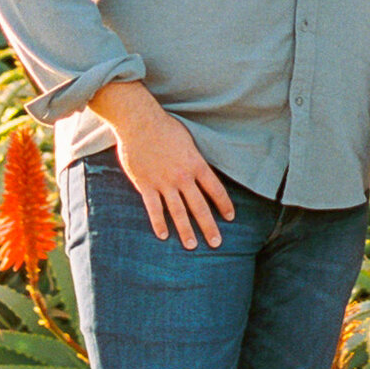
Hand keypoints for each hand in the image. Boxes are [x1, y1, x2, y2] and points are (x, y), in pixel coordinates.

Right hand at [92, 81, 233, 247]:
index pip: (215, 189)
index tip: (230, 217)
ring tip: (192, 246)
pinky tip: (163, 236)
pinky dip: (158, 222)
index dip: (224, 205)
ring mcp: (163, 182)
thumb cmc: (165, 127)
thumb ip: (195, 159)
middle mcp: (182, 176)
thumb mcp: (188, 140)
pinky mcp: (145, 184)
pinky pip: (153, 208)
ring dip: (186, 230)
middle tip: (216, 243)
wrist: (139, 122)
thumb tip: (202, 172)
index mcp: (196, 164)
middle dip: (209, 226)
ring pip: (178, 211)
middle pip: (199, 206)